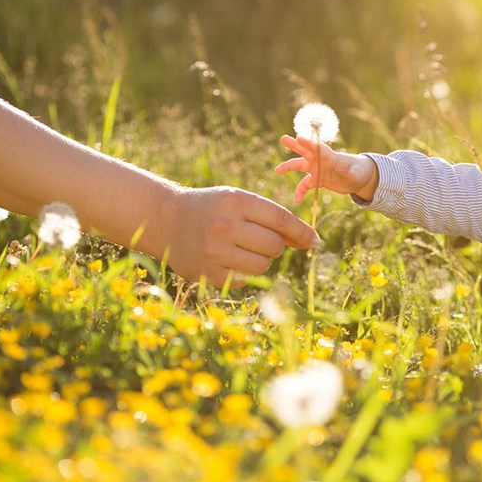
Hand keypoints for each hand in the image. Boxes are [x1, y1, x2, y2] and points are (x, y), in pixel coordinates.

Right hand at [161, 186, 316, 286]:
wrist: (166, 220)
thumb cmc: (213, 209)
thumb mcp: (238, 202)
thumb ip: (272, 218)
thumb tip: (309, 241)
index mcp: (235, 202)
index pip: (280, 219)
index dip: (302, 232)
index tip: (315, 241)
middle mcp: (224, 226)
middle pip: (275, 246)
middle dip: (276, 245)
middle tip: (260, 239)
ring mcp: (214, 251)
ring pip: (263, 265)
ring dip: (260, 259)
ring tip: (242, 249)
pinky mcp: (208, 273)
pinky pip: (245, 279)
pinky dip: (244, 272)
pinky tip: (227, 259)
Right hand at [275, 135, 378, 201]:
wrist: (359, 178)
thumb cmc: (360, 170)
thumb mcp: (358, 172)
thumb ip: (353, 173)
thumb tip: (353, 175)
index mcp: (330, 155)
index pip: (318, 148)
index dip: (309, 143)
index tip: (299, 138)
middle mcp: (321, 160)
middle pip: (305, 151)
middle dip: (294, 145)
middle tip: (283, 139)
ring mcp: (318, 169)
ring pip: (300, 166)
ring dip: (289, 167)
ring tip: (277, 170)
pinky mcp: (318, 180)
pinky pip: (305, 185)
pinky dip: (300, 192)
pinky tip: (297, 200)